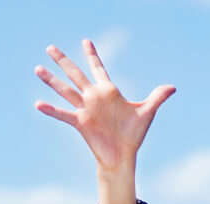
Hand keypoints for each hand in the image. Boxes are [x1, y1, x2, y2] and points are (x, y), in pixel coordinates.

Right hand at [34, 39, 174, 172]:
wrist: (123, 155)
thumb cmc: (133, 135)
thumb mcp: (146, 113)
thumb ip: (157, 97)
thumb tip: (172, 87)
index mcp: (108, 92)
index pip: (98, 69)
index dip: (92, 56)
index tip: (86, 41)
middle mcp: (94, 97)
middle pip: (76, 74)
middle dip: (63, 61)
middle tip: (50, 47)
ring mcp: (85, 109)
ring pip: (65, 90)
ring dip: (51, 80)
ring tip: (37, 68)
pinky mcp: (81, 122)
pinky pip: (64, 114)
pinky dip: (52, 110)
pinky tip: (38, 103)